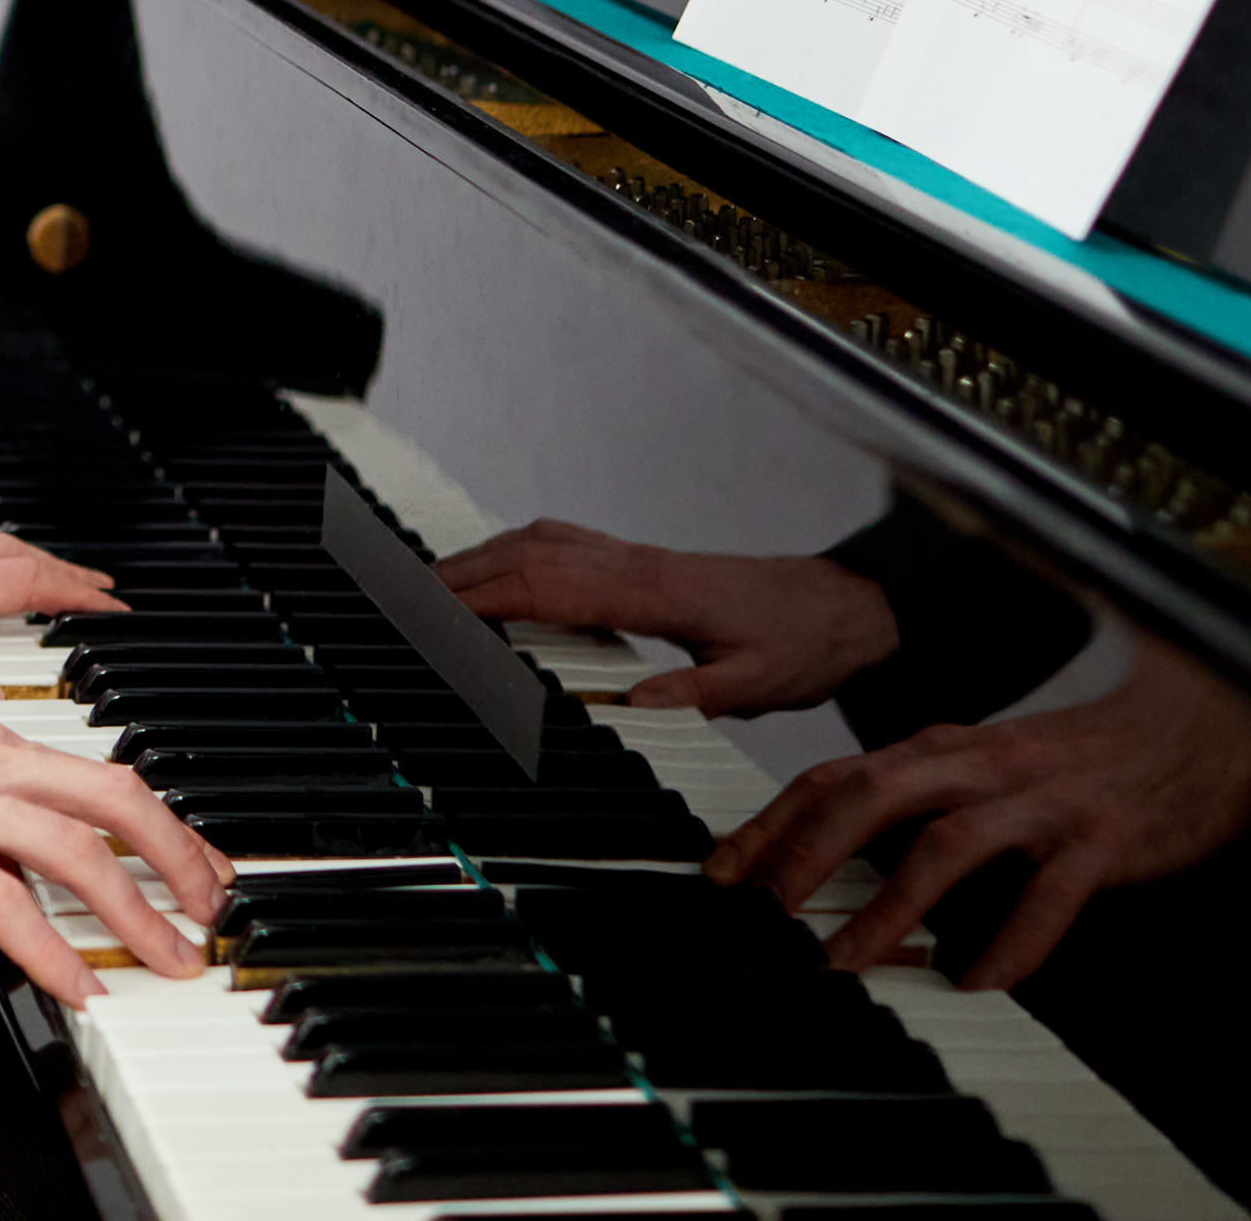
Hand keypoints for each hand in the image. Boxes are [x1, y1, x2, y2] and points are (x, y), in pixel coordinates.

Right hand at [0, 689, 234, 1008]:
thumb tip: (5, 834)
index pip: (95, 770)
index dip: (161, 819)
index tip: (196, 861)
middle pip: (112, 796)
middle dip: (179, 855)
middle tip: (213, 909)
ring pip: (75, 848)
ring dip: (137, 910)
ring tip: (167, 959)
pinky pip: (4, 902)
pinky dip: (53, 948)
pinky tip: (78, 986)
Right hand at [437, 519, 898, 716]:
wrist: (845, 605)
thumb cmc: (803, 642)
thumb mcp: (759, 686)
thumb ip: (695, 696)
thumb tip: (632, 708)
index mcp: (655, 593)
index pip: (552, 588)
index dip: (489, 598)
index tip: (438, 612)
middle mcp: (636, 565)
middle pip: (529, 556)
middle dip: (462, 574)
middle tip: (405, 599)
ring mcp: (636, 557)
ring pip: (540, 542)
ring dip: (482, 558)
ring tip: (431, 585)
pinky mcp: (641, 562)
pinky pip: (563, 543)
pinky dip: (515, 551)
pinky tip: (498, 569)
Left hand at [706, 637, 1250, 989]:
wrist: (1196, 727)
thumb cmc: (1077, 759)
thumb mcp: (983, 769)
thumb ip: (918, 801)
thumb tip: (833, 852)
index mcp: (942, 747)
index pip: (836, 776)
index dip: (774, 822)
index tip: (722, 872)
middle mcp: (979, 765)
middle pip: (871, 794)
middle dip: (807, 853)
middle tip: (761, 912)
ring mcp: (1040, 800)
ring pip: (948, 844)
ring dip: (891, 905)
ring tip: (848, 962)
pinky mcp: (1100, 839)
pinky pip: (1049, 893)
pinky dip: (1012, 939)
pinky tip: (979, 982)